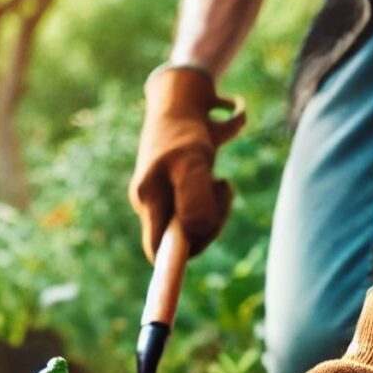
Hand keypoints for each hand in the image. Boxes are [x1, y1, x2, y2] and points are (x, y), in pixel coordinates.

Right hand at [128, 65, 244, 262]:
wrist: (182, 90)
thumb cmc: (186, 127)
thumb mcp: (192, 162)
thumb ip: (195, 200)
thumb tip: (198, 233)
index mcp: (150, 199)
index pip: (159, 250)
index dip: (172, 267)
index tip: (182, 282)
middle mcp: (155, 199)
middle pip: (185, 235)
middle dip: (211, 222)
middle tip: (223, 191)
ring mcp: (168, 190)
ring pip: (198, 218)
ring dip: (218, 203)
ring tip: (223, 180)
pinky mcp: (184, 179)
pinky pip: (206, 196)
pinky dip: (220, 187)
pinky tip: (223, 161)